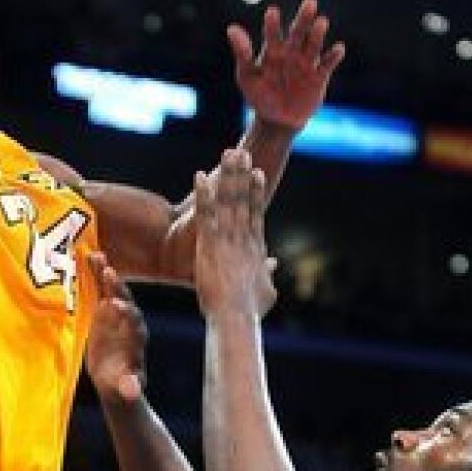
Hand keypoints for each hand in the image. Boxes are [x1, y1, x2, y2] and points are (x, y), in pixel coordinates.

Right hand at [85, 254, 147, 406]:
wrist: (115, 378)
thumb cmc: (121, 386)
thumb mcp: (124, 389)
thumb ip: (128, 388)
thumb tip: (131, 392)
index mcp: (136, 340)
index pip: (134, 325)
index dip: (127, 315)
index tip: (117, 305)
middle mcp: (129, 322)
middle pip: (126, 301)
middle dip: (119, 288)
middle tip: (109, 273)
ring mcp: (117, 314)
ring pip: (113, 290)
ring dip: (106, 273)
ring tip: (95, 256)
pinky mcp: (104, 309)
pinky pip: (100, 290)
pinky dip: (95, 274)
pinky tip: (87, 256)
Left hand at [194, 150, 277, 322]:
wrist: (236, 318)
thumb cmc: (249, 312)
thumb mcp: (265, 293)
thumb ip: (268, 278)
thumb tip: (272, 271)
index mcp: (256, 248)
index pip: (256, 213)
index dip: (256, 192)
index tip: (257, 173)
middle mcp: (243, 238)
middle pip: (243, 200)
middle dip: (241, 175)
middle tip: (240, 152)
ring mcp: (227, 239)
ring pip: (227, 201)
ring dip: (226, 176)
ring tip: (227, 154)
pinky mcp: (209, 245)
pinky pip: (205, 215)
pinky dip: (203, 195)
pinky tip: (198, 176)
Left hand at [228, 0, 344, 131]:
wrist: (277, 121)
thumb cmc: (260, 97)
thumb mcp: (247, 76)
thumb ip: (243, 53)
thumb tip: (231, 27)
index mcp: (273, 50)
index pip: (273, 32)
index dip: (273, 23)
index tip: (272, 12)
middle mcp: (291, 51)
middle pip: (299, 30)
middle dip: (304, 17)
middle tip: (310, 1)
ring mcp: (307, 62)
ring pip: (314, 43)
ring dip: (318, 33)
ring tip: (321, 23)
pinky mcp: (320, 76)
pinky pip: (328, 63)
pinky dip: (334, 56)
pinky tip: (338, 49)